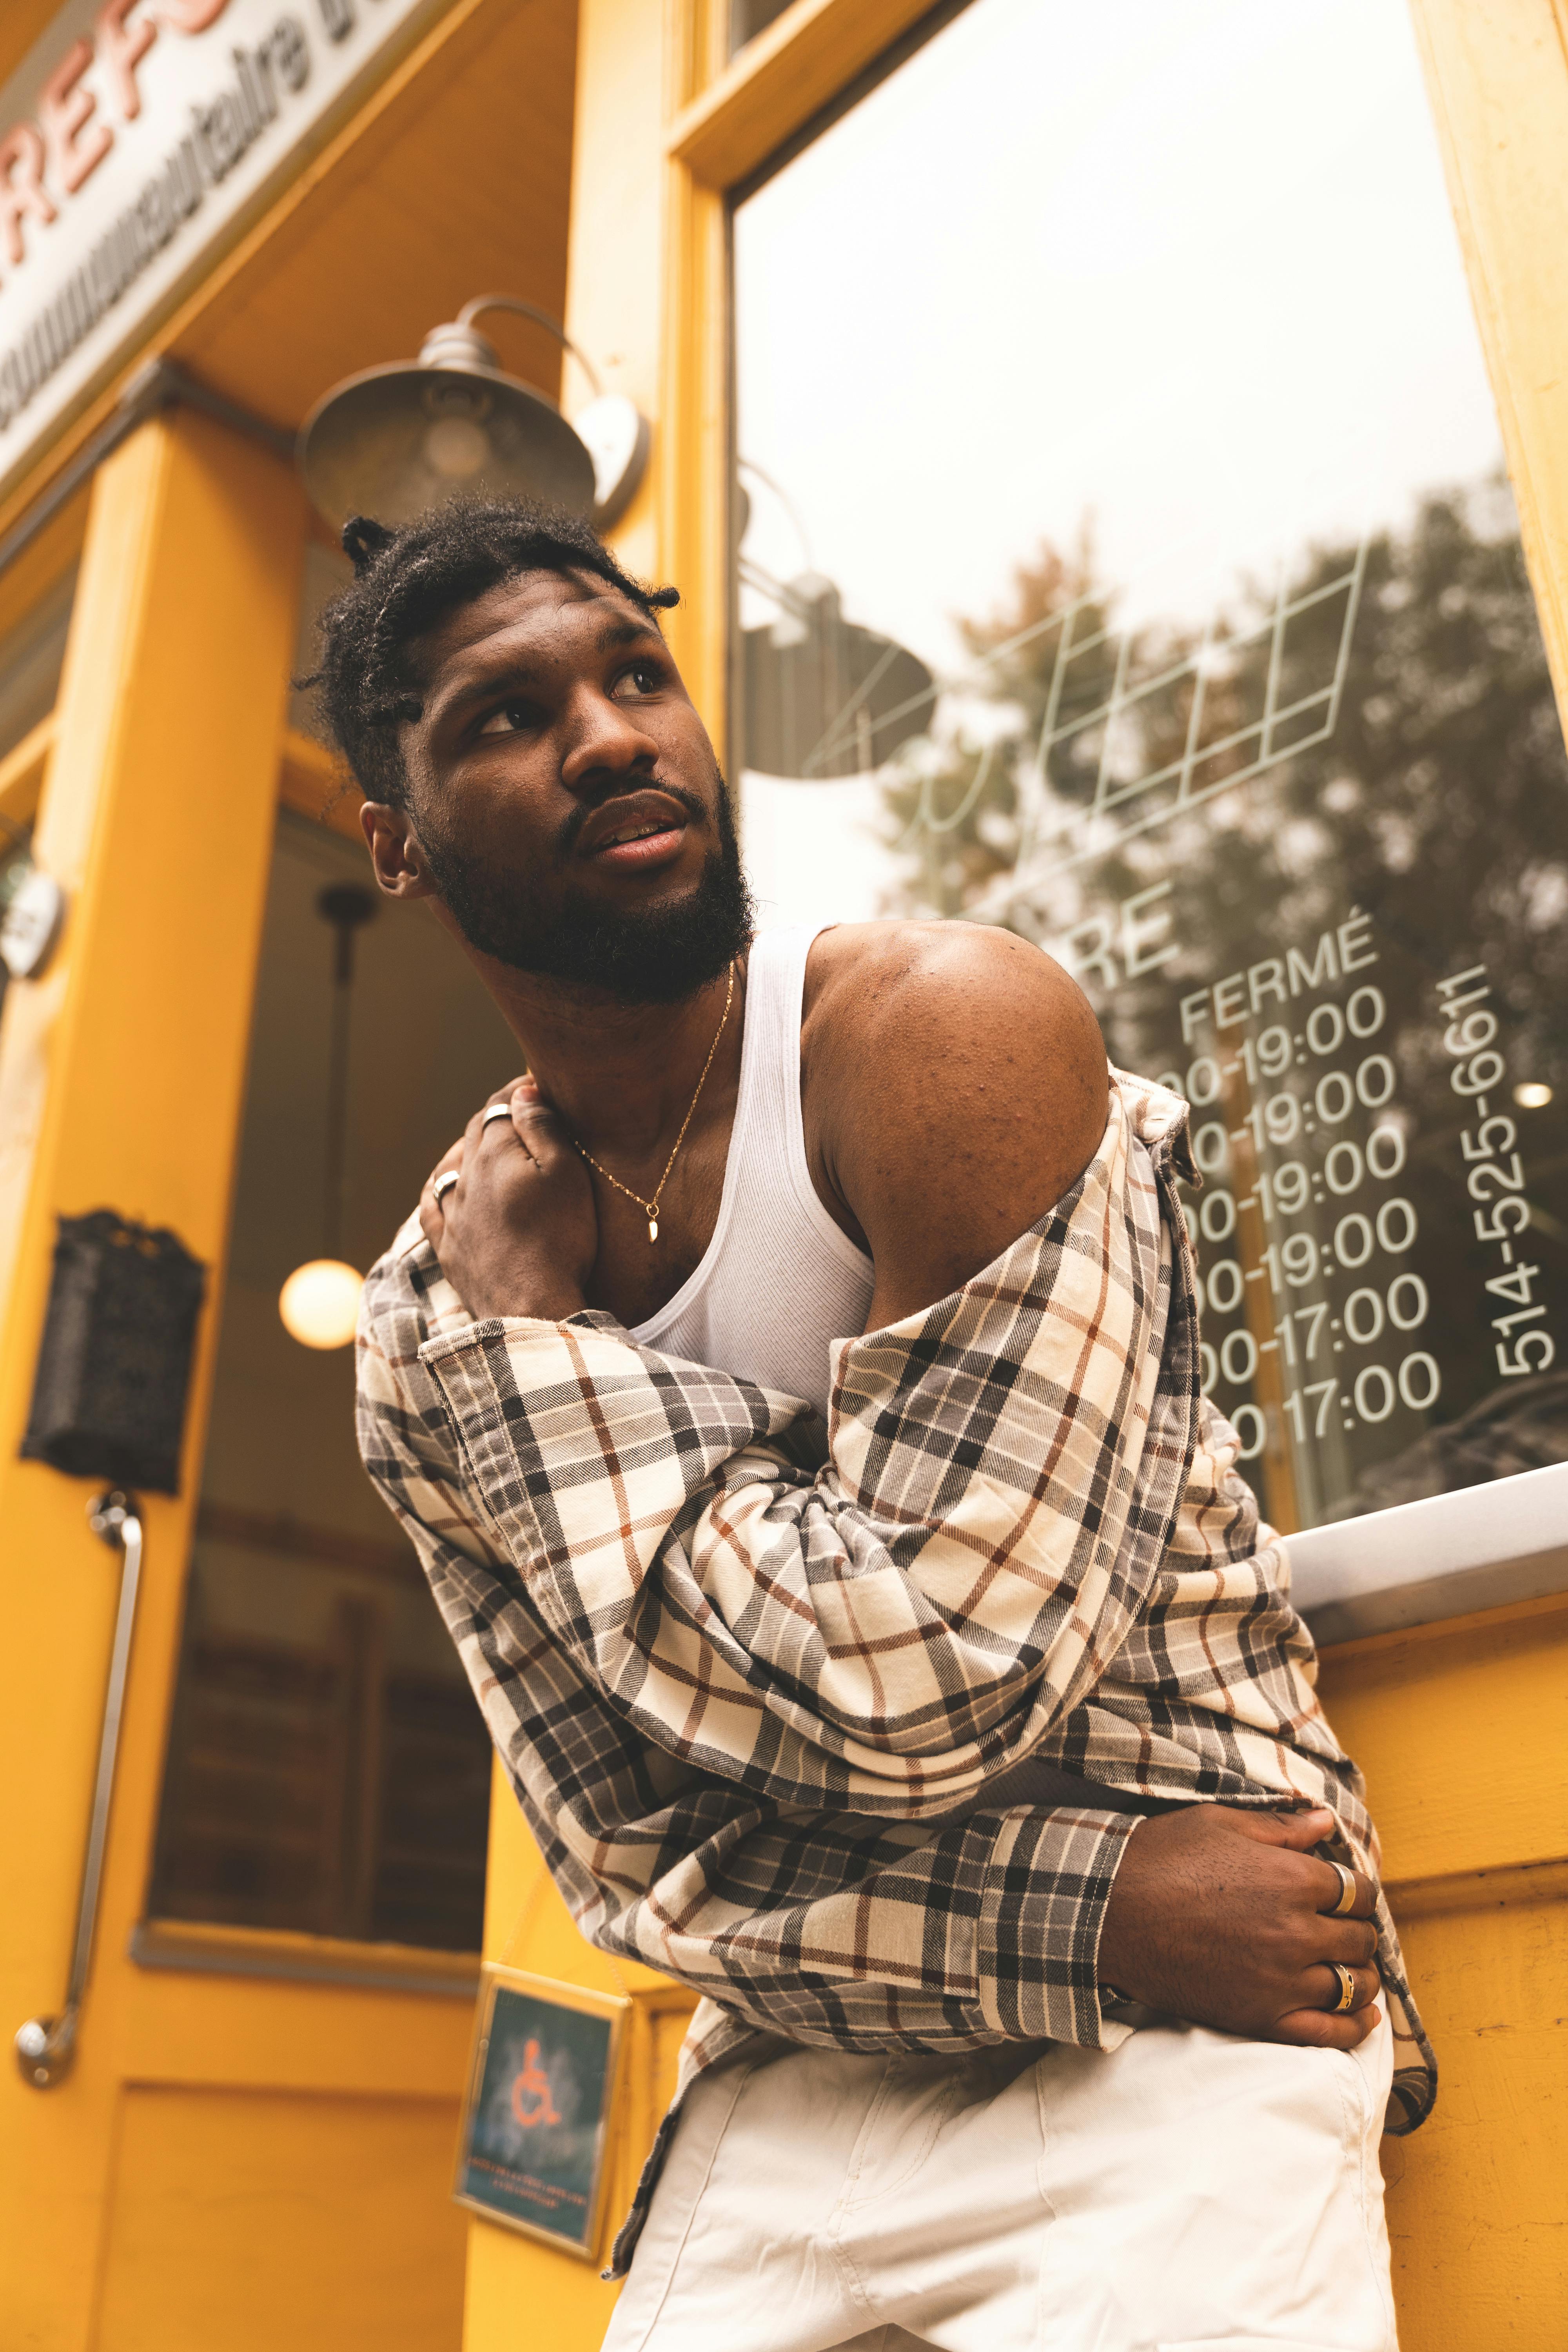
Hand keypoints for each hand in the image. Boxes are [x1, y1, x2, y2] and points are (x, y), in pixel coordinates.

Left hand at [420, 1078, 597, 1321]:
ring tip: (486, 1145)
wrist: (533, 1307)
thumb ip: (541, 1128)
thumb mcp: (566, 1174)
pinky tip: (446, 1187)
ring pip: (450, 1167)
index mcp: (494, 1154)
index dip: (518, 1091)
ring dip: (468, 1149)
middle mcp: (465, 1179)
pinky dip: (439, 1189)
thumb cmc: (561, 1239)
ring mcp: (452, 1215)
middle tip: (522, 1112)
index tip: (538, 1086)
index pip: (500, 1106)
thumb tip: (521, 1093)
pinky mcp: (448, 1248)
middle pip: (475, 1134)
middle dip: (497, 1117)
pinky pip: (432, 1208)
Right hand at [1097, 1804, 1382, 2049]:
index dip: (1358, 1890)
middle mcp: (1297, 1933)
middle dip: (1359, 1930)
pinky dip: (1354, 2028)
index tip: (1348, 1892)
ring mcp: (1281, 1981)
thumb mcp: (1221, 1824)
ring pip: (1354, 1986)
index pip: (1357, 1891)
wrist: (1108, 1913)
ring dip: (1363, 1975)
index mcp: (1293, 1880)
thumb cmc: (1161, 1858)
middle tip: (1346, 1926)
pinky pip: (1329, 2034)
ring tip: (1355, 1968)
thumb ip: (1283, 1827)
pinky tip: (1362, 2017)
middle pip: (1360, 1939)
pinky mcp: (1261, 2018)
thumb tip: (1326, 1822)